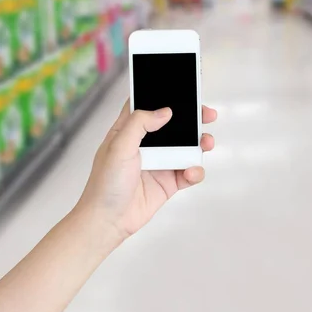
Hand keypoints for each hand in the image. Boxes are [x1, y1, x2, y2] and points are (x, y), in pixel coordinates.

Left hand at [77, 102, 216, 243]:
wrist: (108, 221)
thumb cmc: (105, 184)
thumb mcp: (118, 146)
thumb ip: (140, 123)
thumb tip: (165, 112)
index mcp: (129, 130)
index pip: (148, 106)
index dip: (164, 96)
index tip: (183, 90)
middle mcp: (146, 144)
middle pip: (174, 124)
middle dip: (193, 119)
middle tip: (207, 114)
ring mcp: (160, 163)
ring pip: (186, 147)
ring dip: (200, 144)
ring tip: (206, 143)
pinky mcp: (169, 182)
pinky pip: (189, 172)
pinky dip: (195, 171)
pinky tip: (191, 172)